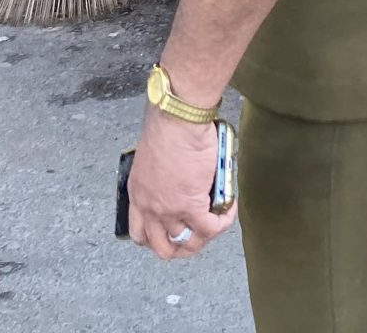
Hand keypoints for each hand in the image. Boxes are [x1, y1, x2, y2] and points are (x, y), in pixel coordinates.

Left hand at [127, 107, 235, 259]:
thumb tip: (178, 176)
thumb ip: (160, 175)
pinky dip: (223, 222)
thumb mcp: (152, 157)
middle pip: (161, 247)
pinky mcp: (191, 206)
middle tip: (196, 236)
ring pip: (188, 243)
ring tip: (216, 221)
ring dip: (204, 237)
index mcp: (137, 194)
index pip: (139, 232)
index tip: (169, 234)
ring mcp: (169, 210)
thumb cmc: (167, 126)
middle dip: (181, 248)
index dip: (156, 239)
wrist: (178, 119)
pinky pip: (210, 228)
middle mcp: (149, 207)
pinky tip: (229, 207)